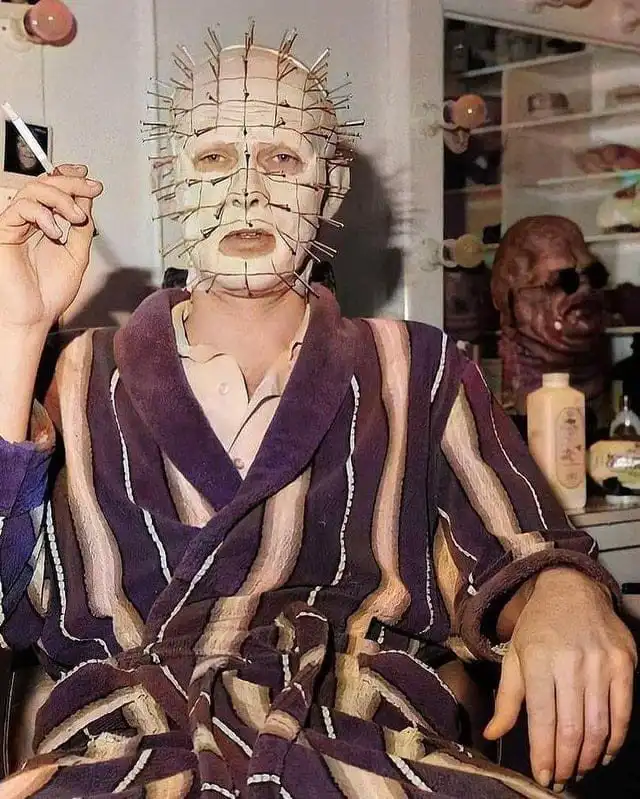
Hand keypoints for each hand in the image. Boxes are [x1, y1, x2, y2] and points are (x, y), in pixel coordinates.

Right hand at [0, 164, 102, 328]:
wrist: (36, 315)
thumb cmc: (51, 292)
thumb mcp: (77, 254)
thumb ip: (81, 228)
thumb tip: (87, 200)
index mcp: (44, 224)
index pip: (53, 190)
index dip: (70, 178)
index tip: (91, 180)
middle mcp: (28, 221)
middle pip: (44, 184)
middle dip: (71, 184)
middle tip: (90, 188)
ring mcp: (15, 224)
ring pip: (33, 190)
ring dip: (61, 199)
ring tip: (76, 218)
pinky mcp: (4, 231)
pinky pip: (21, 208)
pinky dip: (43, 215)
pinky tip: (56, 232)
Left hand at [484, 568, 636, 790]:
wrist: (571, 589)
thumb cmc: (538, 625)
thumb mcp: (515, 655)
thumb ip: (507, 699)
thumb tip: (493, 733)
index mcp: (538, 660)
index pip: (543, 720)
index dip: (544, 754)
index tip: (543, 776)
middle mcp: (571, 662)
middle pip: (572, 729)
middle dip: (566, 763)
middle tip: (561, 779)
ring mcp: (601, 663)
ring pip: (599, 726)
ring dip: (589, 757)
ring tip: (578, 770)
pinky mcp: (625, 663)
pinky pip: (623, 713)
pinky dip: (614, 740)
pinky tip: (602, 752)